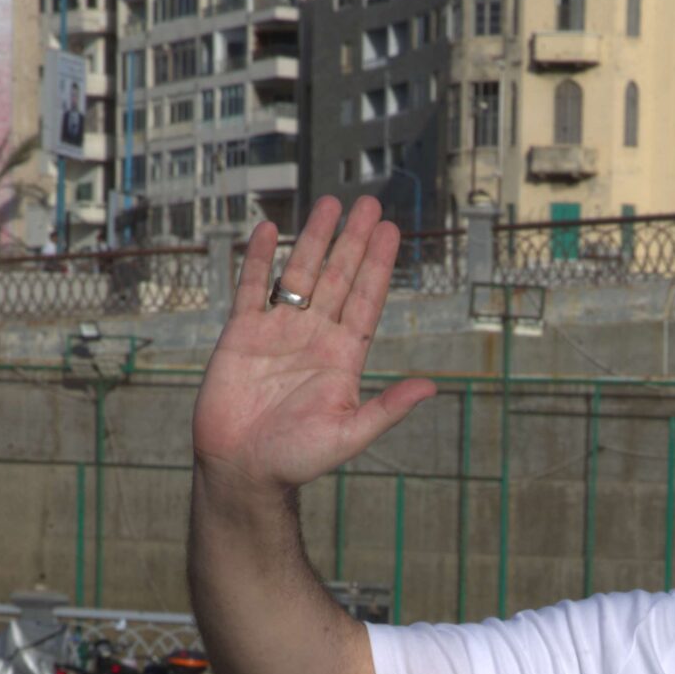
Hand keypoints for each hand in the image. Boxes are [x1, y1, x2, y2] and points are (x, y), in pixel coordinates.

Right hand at [192, 195, 435, 495]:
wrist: (242, 469)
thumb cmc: (297, 460)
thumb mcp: (350, 434)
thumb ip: (388, 408)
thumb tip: (432, 388)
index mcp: (342, 359)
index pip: (366, 301)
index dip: (379, 266)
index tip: (392, 231)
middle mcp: (314, 338)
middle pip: (338, 278)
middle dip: (354, 241)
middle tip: (370, 205)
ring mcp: (278, 332)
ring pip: (300, 274)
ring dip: (316, 239)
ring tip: (332, 204)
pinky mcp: (242, 334)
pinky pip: (252, 288)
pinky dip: (260, 259)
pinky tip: (273, 230)